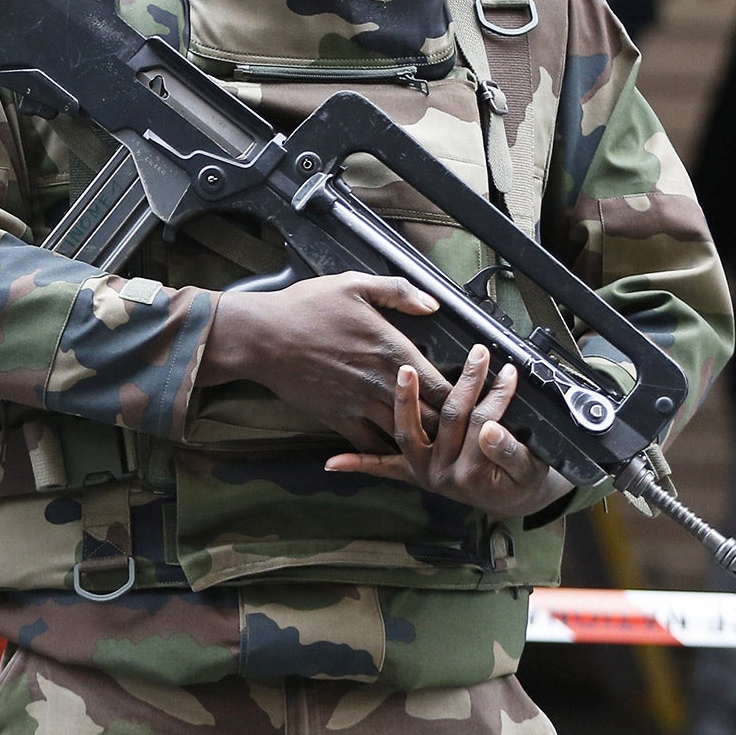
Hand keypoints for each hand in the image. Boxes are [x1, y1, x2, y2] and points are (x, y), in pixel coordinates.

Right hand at [201, 273, 452, 451]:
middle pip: (432, 417)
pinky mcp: (339, 419)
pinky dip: (386, 450)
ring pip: (406, 434)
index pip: (444, 385)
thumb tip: (432, 304)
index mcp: (394, 350)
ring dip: (423, 440)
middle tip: (464, 429)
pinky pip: (371, 446)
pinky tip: (396, 449)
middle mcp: (383, 384)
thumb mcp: (353, 284)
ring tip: (440, 445)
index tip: (473, 397)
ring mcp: (361, 405)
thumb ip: (398, 292)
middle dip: (450, 425)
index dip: (464, 396)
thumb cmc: (306, 307)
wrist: (262, 338)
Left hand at [325, 345, 573, 517]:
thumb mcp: (528, 470)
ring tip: (405, 371)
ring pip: (408, 431)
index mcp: (470, 472)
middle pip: (448, 419)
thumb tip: (490, 429)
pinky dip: (358, 462)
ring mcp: (421, 471)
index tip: (508, 371)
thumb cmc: (522, 480)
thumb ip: (508, 452)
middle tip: (478, 355)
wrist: (512, 500)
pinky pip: (382, 467)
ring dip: (405, 400)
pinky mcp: (410, 472)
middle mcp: (440, 473)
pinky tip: (332, 461)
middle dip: (466, 384)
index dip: (496, 396)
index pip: (482, 423)